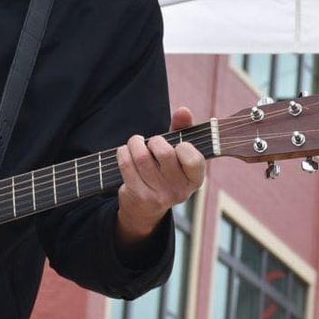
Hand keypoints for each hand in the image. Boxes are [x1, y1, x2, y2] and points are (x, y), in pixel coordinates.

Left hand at [115, 107, 205, 249]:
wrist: (146, 208)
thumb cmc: (165, 170)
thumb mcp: (178, 152)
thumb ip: (183, 128)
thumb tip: (183, 110)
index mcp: (195, 179)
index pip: (193, 159)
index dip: (183, 146)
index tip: (177, 145)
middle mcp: (180, 191)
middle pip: (164, 153)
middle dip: (154, 140)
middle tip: (152, 142)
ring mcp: (159, 196)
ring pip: (142, 157)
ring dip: (135, 143)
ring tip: (136, 143)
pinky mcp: (139, 196)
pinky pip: (127, 165)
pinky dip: (123, 152)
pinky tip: (125, 152)